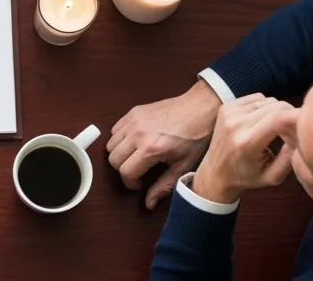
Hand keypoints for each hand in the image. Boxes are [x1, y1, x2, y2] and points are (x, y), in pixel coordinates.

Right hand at [108, 80, 222, 208]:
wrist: (201, 108)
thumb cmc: (196, 138)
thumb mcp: (184, 166)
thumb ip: (163, 186)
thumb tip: (148, 204)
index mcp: (151, 148)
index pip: (125, 172)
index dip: (130, 183)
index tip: (139, 185)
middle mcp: (137, 133)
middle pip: (113, 159)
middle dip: (123, 170)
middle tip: (137, 173)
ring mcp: (133, 120)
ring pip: (110, 144)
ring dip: (119, 154)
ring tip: (135, 157)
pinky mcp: (133, 112)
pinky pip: (115, 130)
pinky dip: (120, 139)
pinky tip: (135, 143)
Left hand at [191, 94, 297, 203]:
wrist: (215, 172)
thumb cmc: (246, 177)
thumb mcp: (273, 177)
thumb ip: (290, 158)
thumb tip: (302, 134)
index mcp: (247, 142)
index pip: (278, 119)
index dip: (297, 117)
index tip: (308, 124)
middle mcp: (236, 124)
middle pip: (276, 106)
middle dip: (290, 115)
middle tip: (292, 131)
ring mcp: (229, 112)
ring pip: (268, 100)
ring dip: (278, 111)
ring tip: (276, 129)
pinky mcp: (226, 106)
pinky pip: (257, 98)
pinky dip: (265, 107)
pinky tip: (262, 121)